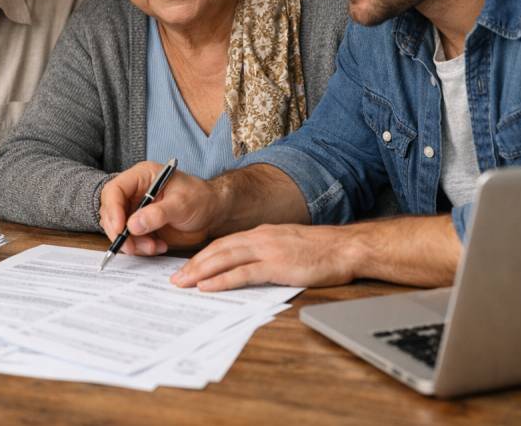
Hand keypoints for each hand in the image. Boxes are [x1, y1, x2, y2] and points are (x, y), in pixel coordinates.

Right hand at [99, 162, 221, 255]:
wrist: (213, 213)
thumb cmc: (200, 199)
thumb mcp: (181, 204)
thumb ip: (157, 214)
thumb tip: (132, 225)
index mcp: (142, 177)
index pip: (115, 190)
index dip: (112, 210)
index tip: (120, 229)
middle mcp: (135, 193)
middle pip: (111, 212)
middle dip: (119, 232)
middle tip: (131, 247)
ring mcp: (137, 211)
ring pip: (119, 230)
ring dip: (132, 243)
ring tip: (154, 247)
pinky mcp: (142, 227)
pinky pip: (131, 240)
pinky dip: (141, 248)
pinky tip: (159, 247)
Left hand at [170, 224, 354, 291]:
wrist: (345, 248)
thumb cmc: (321, 250)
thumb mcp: (287, 245)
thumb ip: (267, 252)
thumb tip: (249, 266)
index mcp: (262, 233)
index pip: (224, 244)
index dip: (203, 256)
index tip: (187, 267)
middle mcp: (260, 238)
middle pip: (218, 250)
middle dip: (194, 264)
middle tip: (175, 279)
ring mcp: (268, 250)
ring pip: (225, 258)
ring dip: (200, 271)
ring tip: (183, 283)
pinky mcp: (277, 265)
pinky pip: (243, 273)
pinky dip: (222, 279)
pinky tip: (208, 287)